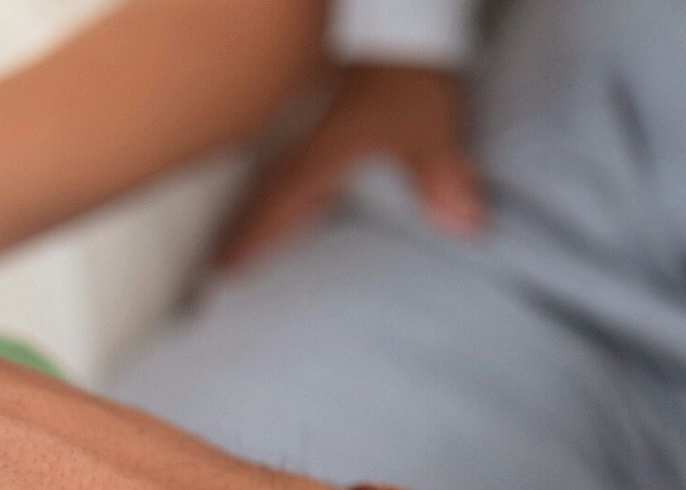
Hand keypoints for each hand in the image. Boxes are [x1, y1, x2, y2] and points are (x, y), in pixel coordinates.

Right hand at [215, 63, 482, 269]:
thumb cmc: (406, 73)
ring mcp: (321, 134)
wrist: (405, 26)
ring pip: (281, 182)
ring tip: (248, 238)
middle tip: (221, 262)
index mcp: (322, 157)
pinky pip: (303, 168)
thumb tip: (465, 225)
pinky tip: (303, 201)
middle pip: (268, 198)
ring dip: (264, 211)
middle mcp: (313, 148)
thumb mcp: (428, 128)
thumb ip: (442, 178)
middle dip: (245, 229)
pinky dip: (292, 191)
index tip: (221, 267)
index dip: (249, 238)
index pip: (276, 206)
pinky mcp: (338, 122)